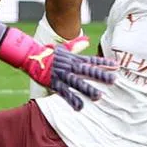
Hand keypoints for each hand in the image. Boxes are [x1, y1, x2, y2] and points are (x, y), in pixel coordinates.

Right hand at [0, 30, 115, 110]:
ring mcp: (62, 75)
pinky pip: (64, 93)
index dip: (104, 63)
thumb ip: (76, 45)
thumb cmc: (48, 53)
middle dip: (101, 75)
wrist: (30, 56)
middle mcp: (70, 66)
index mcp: (74, 59)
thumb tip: (87, 39)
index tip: (116, 65)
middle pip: (87, 71)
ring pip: (77, 83)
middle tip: (114, 80)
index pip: (91, 60)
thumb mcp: (64, 48)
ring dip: (88, 90)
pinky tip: (80, 107)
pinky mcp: (54, 83)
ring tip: (99, 96)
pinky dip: (72, 100)